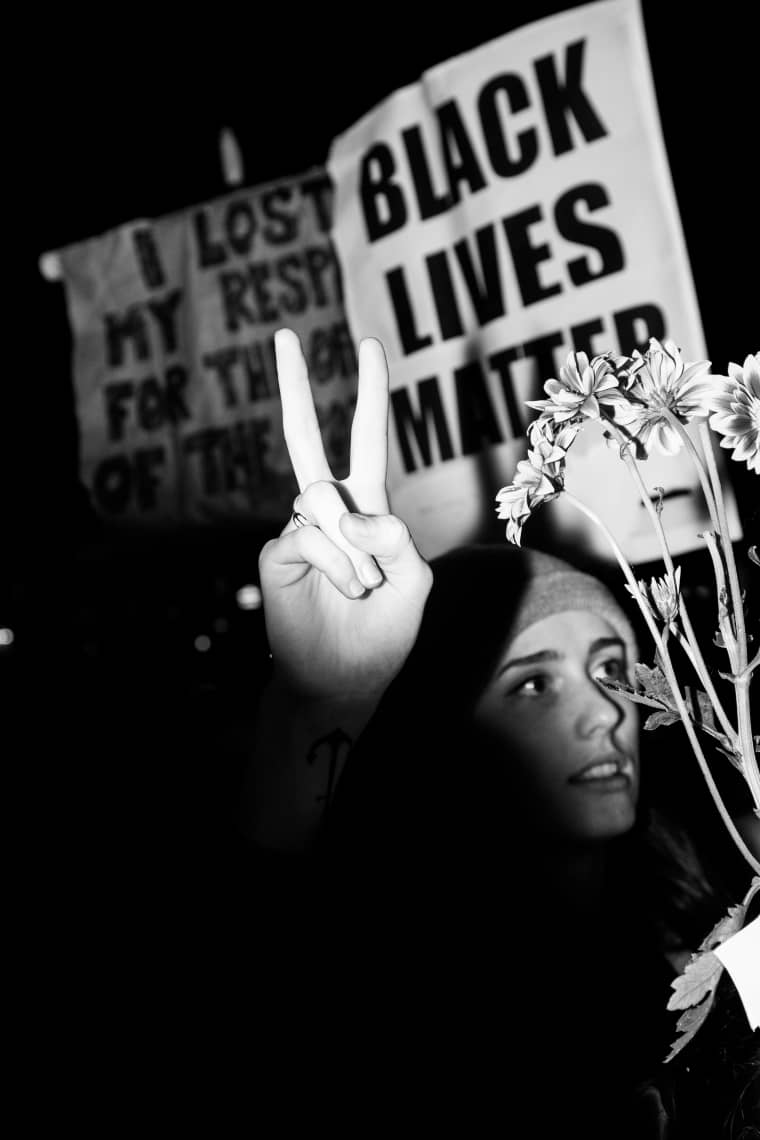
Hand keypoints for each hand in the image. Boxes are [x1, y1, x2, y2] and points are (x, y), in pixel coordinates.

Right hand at [258, 329, 432, 702]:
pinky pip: (310, 538)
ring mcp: (298, 528)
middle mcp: (327, 509)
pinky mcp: (277, 552)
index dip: (368, 394)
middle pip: (304, 437)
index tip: (368, 346)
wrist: (346, 676)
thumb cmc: (385, 628)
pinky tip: (343, 592)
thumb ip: (394, 540)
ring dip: (355, 551)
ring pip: (321, 501)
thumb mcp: (413, 581)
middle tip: (284, 333)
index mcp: (365, 505)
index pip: (364, 439)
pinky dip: (339, 568)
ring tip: (362, 589)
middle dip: (296, 384)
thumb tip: (346, 513)